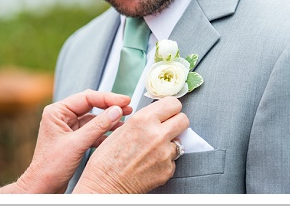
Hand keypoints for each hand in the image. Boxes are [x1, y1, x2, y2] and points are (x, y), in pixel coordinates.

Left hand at [6, 89, 132, 193]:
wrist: (43, 186)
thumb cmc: (50, 166)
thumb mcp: (76, 144)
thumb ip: (97, 126)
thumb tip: (116, 111)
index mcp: (57, 112)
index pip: (86, 97)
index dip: (108, 98)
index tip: (124, 101)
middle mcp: (61, 117)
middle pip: (91, 105)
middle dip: (110, 107)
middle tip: (128, 108)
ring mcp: (68, 128)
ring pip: (93, 119)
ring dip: (109, 120)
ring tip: (126, 121)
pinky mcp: (74, 139)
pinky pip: (92, 131)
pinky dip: (104, 132)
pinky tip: (116, 134)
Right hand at [74, 97, 189, 193]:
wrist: (105, 185)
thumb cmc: (107, 160)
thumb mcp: (120, 129)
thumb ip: (142, 120)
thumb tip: (156, 117)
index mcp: (143, 120)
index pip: (173, 104)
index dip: (170, 108)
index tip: (168, 111)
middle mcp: (156, 135)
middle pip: (183, 120)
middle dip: (176, 122)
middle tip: (167, 127)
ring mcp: (165, 153)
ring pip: (179, 141)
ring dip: (169, 143)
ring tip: (151, 150)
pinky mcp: (168, 169)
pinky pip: (173, 159)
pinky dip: (164, 160)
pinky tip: (150, 162)